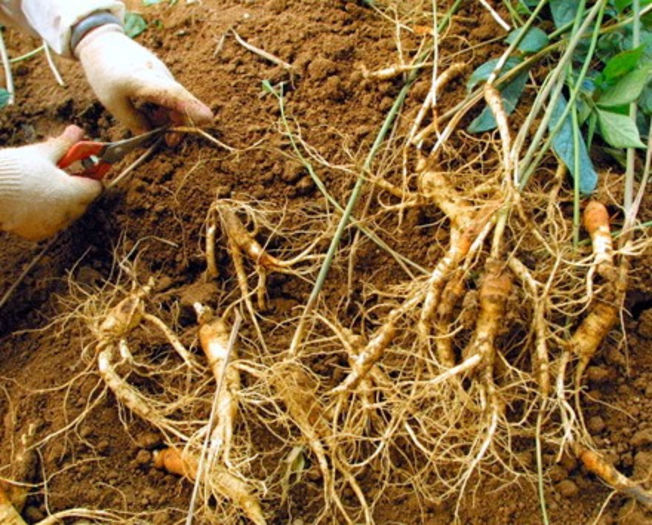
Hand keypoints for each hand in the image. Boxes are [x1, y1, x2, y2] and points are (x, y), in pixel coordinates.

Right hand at [0, 126, 101, 240]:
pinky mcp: (38, 233)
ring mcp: (53, 225)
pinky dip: (46, 214)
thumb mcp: (43, 153)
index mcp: (74, 192)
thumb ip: (65, 144)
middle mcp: (67, 213)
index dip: (92, 175)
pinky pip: (51, 223)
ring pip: (67, 213)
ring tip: (43, 186)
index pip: (96, 187)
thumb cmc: (16, 169)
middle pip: (84, 201)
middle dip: (76, 188)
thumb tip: (77, 130)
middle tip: (61, 174)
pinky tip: (32, 201)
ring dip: (62, 201)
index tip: (84, 167)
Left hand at [75, 25, 213, 132]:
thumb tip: (151, 134)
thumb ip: (134, 121)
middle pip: (181, 102)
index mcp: (142, 80)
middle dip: (180, 124)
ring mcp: (164, 74)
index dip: (190, 107)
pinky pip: (172, 96)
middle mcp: (159, 75)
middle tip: (169, 142)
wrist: (103, 43)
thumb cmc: (104, 73)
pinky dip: (166, 109)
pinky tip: (150, 111)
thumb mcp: (112, 103)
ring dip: (170, 118)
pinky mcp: (164, 76)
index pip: (172, 94)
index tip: (208, 118)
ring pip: (178, 101)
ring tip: (150, 122)